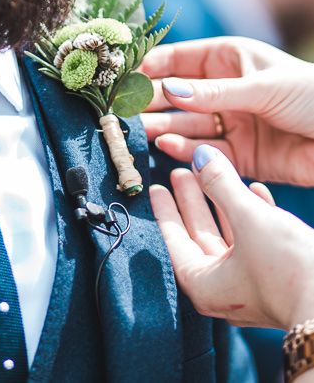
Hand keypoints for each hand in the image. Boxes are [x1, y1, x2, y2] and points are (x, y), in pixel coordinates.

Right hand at [140, 36, 313, 185]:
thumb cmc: (313, 96)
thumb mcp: (263, 86)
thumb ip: (215, 92)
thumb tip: (169, 90)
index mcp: (229, 60)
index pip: (180, 59)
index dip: (153, 67)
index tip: (127, 77)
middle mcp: (224, 91)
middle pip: (178, 96)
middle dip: (153, 102)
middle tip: (125, 110)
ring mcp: (230, 123)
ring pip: (187, 125)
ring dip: (164, 127)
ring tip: (142, 132)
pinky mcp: (239, 155)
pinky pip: (205, 152)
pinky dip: (186, 150)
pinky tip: (168, 146)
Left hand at [150, 145, 313, 330]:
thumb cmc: (290, 269)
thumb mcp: (249, 219)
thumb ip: (222, 185)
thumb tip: (201, 156)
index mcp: (205, 285)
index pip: (174, 241)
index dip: (165, 211)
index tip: (156, 188)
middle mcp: (225, 290)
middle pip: (199, 237)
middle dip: (192, 202)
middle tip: (180, 173)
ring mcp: (254, 286)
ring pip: (230, 237)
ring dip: (224, 204)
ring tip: (214, 173)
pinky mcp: (281, 279)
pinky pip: (259, 242)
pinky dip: (255, 215)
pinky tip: (257, 189)